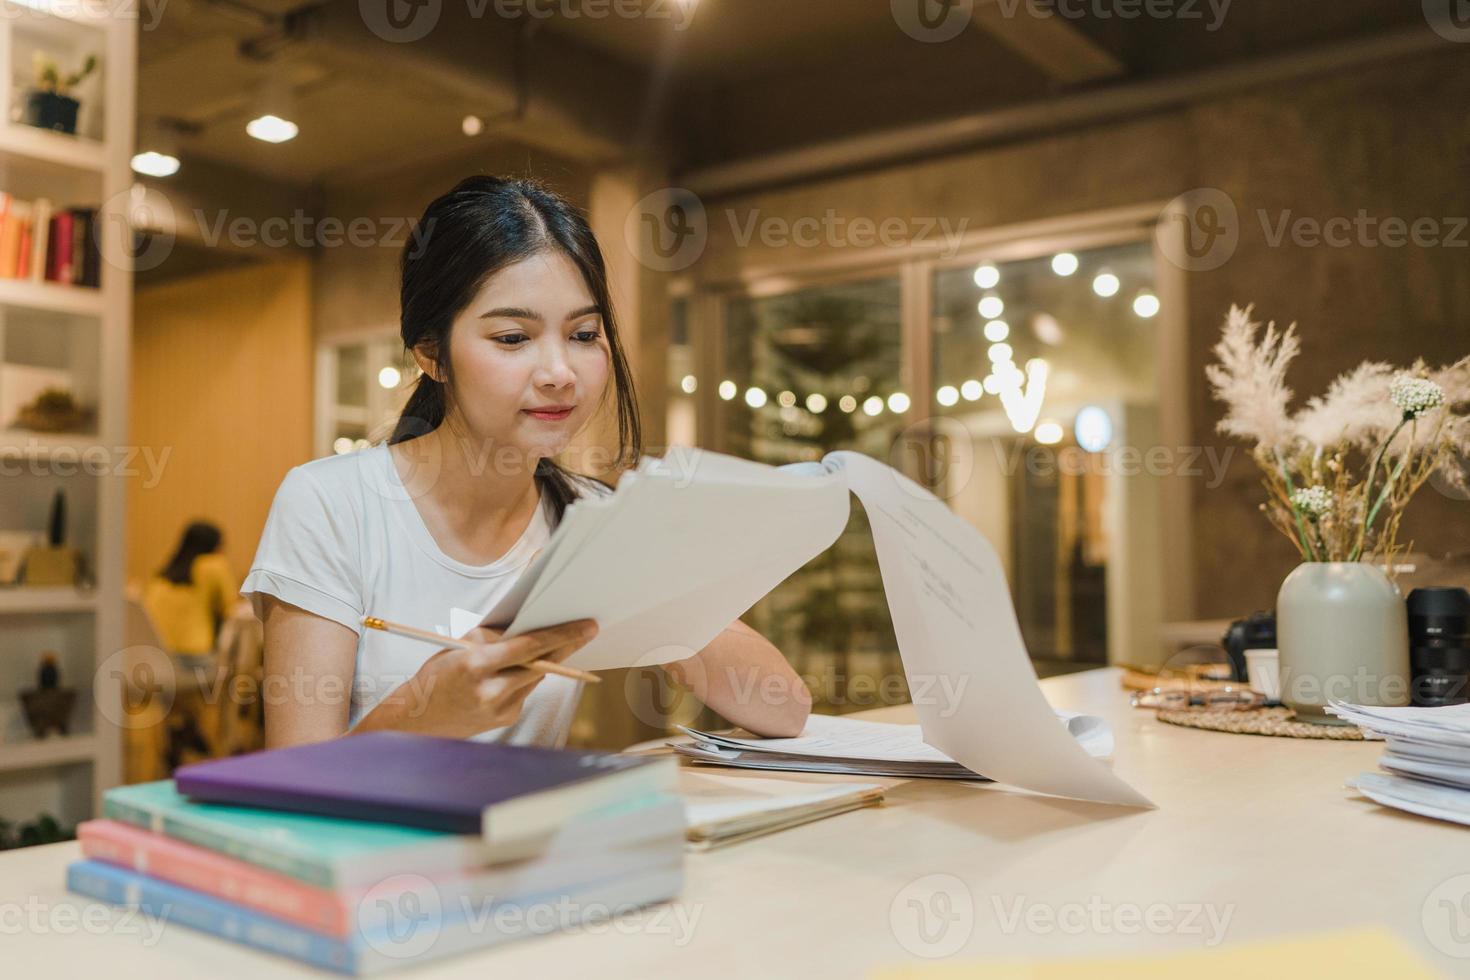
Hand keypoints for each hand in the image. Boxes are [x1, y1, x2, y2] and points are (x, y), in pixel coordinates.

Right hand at [362, 619, 597, 738]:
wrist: (417, 720)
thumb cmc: (436, 675)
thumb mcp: (459, 647)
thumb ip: (493, 637)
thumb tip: (528, 626)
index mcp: (476, 665)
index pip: (529, 647)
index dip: (562, 635)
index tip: (587, 627)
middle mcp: (491, 691)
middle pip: (541, 664)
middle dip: (565, 646)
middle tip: (587, 630)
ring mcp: (500, 709)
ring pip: (535, 676)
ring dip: (544, 660)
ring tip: (554, 643)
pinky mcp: (506, 720)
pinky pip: (525, 691)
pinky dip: (525, 678)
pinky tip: (516, 672)